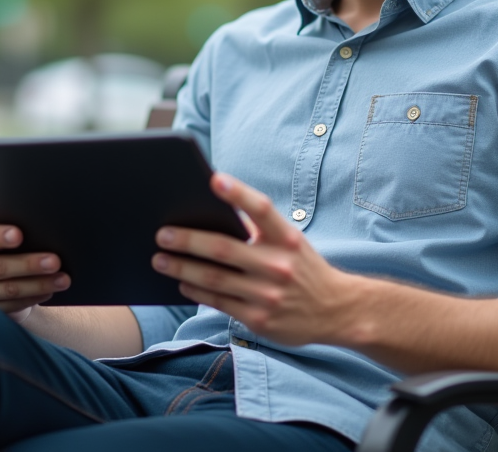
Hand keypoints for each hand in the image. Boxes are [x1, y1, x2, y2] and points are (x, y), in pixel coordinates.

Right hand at [0, 224, 70, 321]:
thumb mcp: (4, 240)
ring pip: (8, 289)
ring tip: (63, 279)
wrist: (1, 279)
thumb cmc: (6, 249)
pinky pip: (13, 305)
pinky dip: (34, 297)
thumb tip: (41, 231)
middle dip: (29, 264)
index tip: (19, 235)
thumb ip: (13, 234)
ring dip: (39, 284)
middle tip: (55, 261)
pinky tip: (50, 291)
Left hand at [152, 173, 353, 346]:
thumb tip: (213, 215)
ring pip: (214, 278)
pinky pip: (219, 302)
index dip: (238, 193)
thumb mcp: (291, 242)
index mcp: (287, 238)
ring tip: (160, 259)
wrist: (337, 311)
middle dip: (187, 240)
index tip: (213, 179)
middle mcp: (279, 264)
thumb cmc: (304, 268)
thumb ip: (259, 229)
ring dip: (182, 268)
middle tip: (162, 234)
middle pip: (223, 248)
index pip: (261, 209)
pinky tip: (182, 283)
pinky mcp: (259, 318)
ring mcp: (268, 294)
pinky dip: (196, 291)